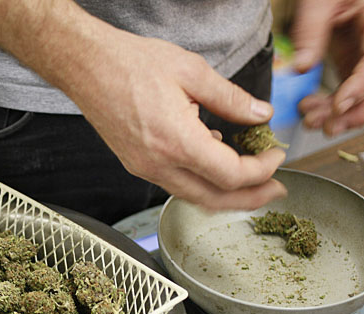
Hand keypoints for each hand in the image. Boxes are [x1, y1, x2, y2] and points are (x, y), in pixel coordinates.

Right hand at [0, 0, 286, 211]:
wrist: (86, 67)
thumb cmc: (132, 63)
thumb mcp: (192, 71)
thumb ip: (230, 99)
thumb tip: (261, 114)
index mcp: (177, 142)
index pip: (231, 175)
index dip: (261, 170)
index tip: (277, 156)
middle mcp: (159, 165)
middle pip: (215, 200)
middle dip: (251, 198)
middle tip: (276, 190)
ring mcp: (145, 169)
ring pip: (195, 198)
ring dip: (227, 196)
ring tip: (252, 183)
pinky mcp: (137, 165)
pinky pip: (177, 185)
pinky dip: (203, 183)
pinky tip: (215, 162)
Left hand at [291, 0, 363, 135]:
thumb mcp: (319, 1)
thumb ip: (310, 30)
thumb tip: (300, 68)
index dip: (361, 88)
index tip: (338, 106)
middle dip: (359, 114)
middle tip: (327, 128)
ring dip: (343, 117)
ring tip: (310, 121)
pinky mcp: (359, 70)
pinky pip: (353, 97)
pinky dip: (333, 108)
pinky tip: (311, 110)